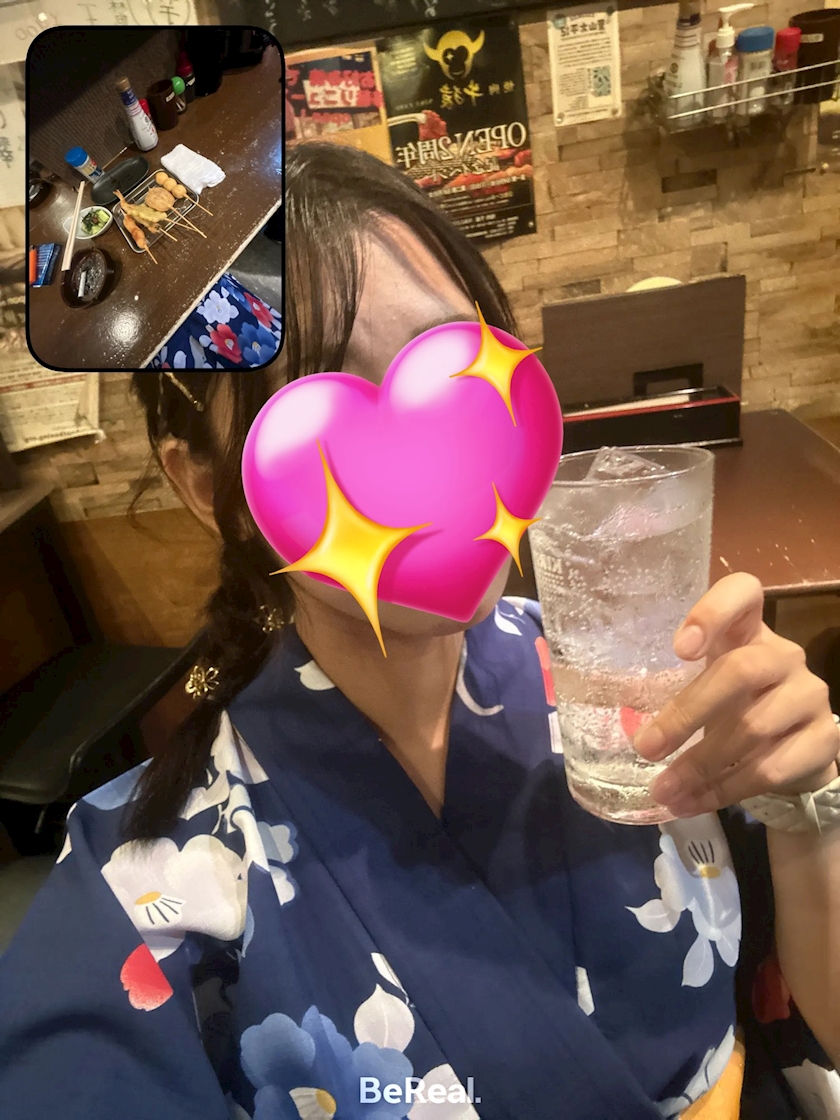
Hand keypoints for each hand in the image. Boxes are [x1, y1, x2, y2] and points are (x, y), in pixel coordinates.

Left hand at [634, 573, 839, 817]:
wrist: (796, 757)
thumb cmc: (736, 710)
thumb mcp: (707, 687)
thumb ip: (674, 687)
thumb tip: (619, 714)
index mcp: (750, 631)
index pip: (743, 592)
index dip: (713, 611)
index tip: (679, 649)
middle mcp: (784, 655)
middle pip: (739, 672)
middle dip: (687, 713)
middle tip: (645, 747)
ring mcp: (810, 696)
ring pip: (753, 729)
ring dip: (699, 765)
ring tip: (662, 789)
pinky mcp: (824, 740)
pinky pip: (770, 768)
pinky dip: (723, 790)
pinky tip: (691, 802)